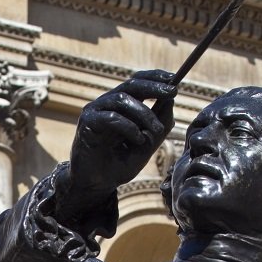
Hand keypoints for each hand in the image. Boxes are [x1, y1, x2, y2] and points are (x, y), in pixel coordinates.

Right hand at [61, 70, 175, 204]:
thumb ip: (159, 124)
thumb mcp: (147, 144)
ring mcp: (95, 112)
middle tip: (172, 92)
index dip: (155, 77)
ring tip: (156, 129)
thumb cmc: (119, 164)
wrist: (97, 184)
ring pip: (122, 99)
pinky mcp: (87, 124)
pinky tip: (138, 140)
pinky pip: (111, 118)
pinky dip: (129, 127)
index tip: (174, 79)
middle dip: (153, 87)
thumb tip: (170, 100)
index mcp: (120, 106)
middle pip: (130, 85)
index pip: (137, 82)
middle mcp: (106, 104)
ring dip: (144, 113)